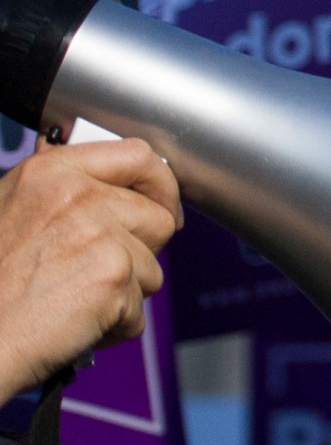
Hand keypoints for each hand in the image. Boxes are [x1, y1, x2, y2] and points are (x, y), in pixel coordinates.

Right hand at [0, 139, 182, 396]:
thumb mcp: (8, 212)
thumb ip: (60, 191)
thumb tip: (109, 182)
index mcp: (50, 173)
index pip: (137, 156)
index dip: (159, 185)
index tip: (160, 207)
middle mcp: (78, 196)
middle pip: (158, 217)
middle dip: (140, 253)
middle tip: (99, 274)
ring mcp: (100, 235)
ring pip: (152, 268)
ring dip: (122, 294)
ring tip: (72, 304)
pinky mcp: (113, 276)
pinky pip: (139, 311)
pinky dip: (112, 327)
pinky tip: (72, 328)